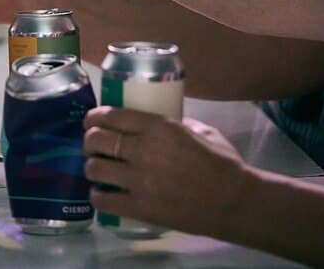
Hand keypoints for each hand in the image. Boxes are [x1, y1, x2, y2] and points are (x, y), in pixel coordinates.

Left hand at [83, 107, 249, 236]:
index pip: (110, 115)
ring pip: (93, 168)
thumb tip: (152, 122)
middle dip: (89, 141)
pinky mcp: (140, 207)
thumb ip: (172, 123)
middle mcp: (143, 150)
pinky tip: (102, 194)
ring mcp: (139, 180)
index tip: (91, 121)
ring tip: (98, 170)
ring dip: (92, 167)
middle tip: (93, 146)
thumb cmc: (222, 163)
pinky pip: (102, 200)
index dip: (93, 117)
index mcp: (158, 126)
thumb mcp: (199, 129)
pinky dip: (97, 196)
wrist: (234, 201)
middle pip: (95, 139)